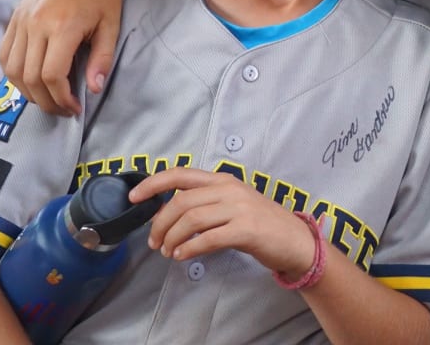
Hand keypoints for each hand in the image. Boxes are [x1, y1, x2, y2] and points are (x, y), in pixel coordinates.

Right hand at [0, 0, 124, 115]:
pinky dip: (14, 72)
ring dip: (27, 91)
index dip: (61, 98)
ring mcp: (22, 19)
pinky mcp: (16, 16)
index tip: (75, 108)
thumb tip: (94, 89)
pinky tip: (32, 80)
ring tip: (49, 98)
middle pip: (30, 77)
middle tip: (64, 110)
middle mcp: (36, 24)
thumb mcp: (112, 24)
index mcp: (62, 26)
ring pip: (12, 69)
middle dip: (46, 101)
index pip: (51, 75)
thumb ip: (103, 58)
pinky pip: (5, 53)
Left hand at [131, 168, 315, 279]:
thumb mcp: (233, 205)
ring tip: (168, 252)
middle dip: (160, 223)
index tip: (134, 197)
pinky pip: (207, 238)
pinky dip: (189, 248)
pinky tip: (183, 256)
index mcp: (224, 180)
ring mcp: (240, 208)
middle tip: (154, 242)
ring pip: (191, 220)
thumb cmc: (262, 224)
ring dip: (172, 238)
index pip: (182, 174)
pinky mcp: (246, 230)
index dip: (154, 183)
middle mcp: (231, 189)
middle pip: (181, 201)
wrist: (296, 240)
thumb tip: (167, 214)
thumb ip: (205, 204)